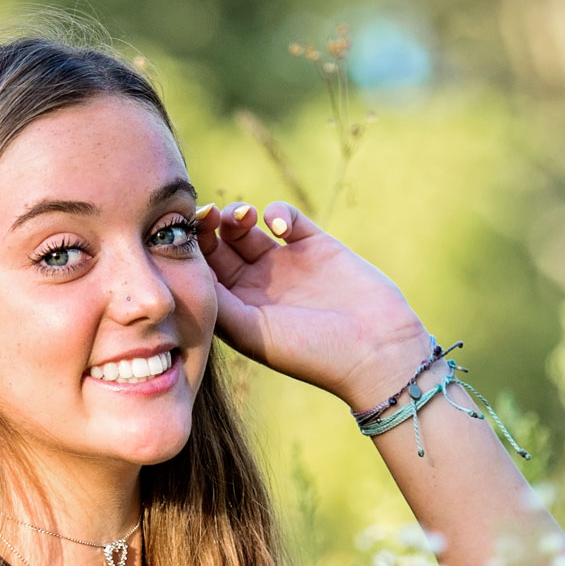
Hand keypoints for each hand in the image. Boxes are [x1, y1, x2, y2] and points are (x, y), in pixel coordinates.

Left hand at [197, 201, 438, 410]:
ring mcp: (287, 265)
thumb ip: (218, 301)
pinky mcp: (316, 246)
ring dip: (238, 215)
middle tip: (210, 215)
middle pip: (219, 244)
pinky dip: (277, 212)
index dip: (192, 249)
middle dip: (210, 226)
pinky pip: (286, 217)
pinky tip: (279, 226)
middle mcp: (258, 286)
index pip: (203, 271)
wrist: (376, 350)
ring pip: (248, 227)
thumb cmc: (311, 353)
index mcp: (238, 309)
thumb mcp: (252, 333)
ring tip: (244, 217)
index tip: (189, 234)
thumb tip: (190, 269)